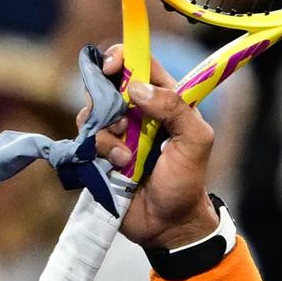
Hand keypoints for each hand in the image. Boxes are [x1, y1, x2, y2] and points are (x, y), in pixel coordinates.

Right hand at [88, 44, 218, 249]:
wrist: (169, 224)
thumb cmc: (187, 181)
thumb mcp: (196, 141)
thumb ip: (175, 108)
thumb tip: (137, 87)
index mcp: (165, 101)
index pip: (139, 64)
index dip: (122, 56)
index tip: (112, 65)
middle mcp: (137, 113)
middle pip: (106, 84)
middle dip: (109, 101)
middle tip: (124, 122)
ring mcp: (115, 133)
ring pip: (92, 113)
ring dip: (109, 134)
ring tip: (129, 157)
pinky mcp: (98, 154)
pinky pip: (85, 139)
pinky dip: (101, 151)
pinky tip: (121, 167)